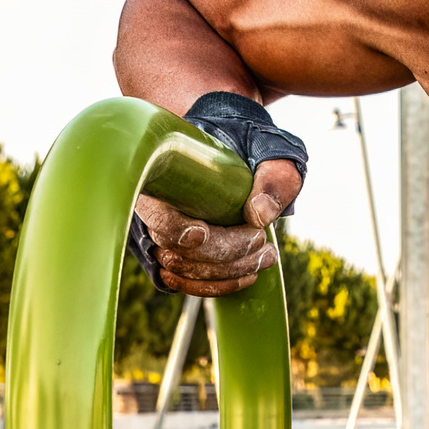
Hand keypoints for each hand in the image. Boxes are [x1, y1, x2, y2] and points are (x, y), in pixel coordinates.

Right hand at [133, 160, 302, 296]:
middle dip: (224, 254)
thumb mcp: (271, 148)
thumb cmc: (250, 142)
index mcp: (163, 176)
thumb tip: (258, 216)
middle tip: (262, 241)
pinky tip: (249, 274)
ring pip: (182, 272)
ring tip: (265, 256)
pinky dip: (218, 285)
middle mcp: (154, 208)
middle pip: (174, 251)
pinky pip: (187, 282)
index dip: (174, 230)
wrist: (238, 144)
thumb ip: (274, 175)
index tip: (202, 233)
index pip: (155, 214)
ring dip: (227, 273)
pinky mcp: (177, 251)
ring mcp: (162, 233)